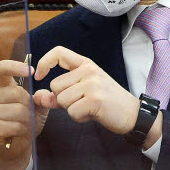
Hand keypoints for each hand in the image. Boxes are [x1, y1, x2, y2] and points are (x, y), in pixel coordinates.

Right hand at [0, 60, 47, 169]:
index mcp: (0, 87)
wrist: (16, 147)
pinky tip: (17, 133)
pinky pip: (14, 125)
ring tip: (22, 126)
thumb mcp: (37, 108)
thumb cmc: (25, 123)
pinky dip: (21, 131)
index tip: (31, 71)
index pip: (2, 68)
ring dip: (26, 121)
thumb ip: (42, 98)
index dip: (15, 66)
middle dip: (29, 107)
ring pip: (18, 111)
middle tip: (27, 116)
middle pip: (17, 93)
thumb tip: (42, 94)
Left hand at [33, 46, 148, 137]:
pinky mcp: (95, 99)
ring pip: (62, 100)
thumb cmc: (105, 103)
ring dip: (72, 109)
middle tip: (83, 102)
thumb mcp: (82, 93)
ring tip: (89, 107)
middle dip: (63, 99)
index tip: (39, 76)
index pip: (58, 52)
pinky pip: (72, 112)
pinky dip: (80, 117)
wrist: (132, 114)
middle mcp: (89, 70)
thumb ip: (58, 94)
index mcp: (85, 64)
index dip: (44, 63)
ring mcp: (92, 84)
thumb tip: (37, 97)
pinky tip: (93, 113)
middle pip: (55, 86)